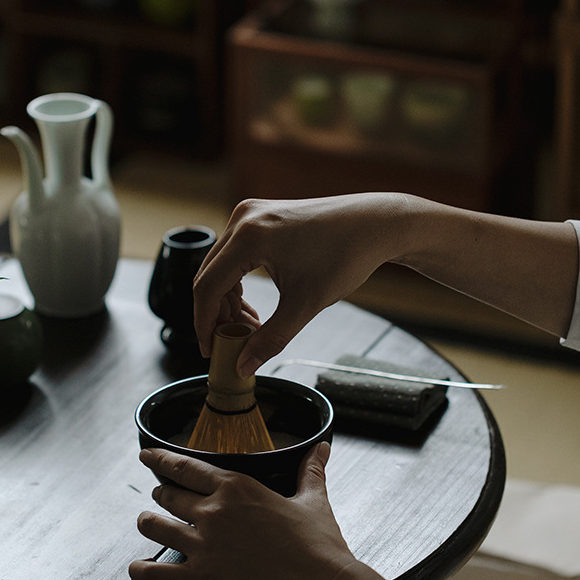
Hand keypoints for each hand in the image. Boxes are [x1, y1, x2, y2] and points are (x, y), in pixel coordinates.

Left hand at [128, 443, 359, 579]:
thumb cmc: (320, 547)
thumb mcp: (314, 501)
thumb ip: (311, 471)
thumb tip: (322, 449)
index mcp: (237, 487)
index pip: (186, 467)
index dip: (161, 460)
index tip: (147, 456)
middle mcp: (214, 511)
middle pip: (168, 495)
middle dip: (159, 494)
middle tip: (158, 495)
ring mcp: (204, 545)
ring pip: (156, 527)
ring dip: (147, 524)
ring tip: (145, 523)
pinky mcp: (202, 578)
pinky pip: (158, 573)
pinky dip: (143, 570)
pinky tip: (137, 569)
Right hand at [193, 194, 410, 373]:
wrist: (374, 225)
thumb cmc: (346, 256)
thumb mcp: (305, 304)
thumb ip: (270, 338)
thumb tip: (243, 365)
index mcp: (249, 236)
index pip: (208, 286)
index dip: (204, 323)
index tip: (210, 349)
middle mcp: (242, 219)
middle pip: (209, 275)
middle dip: (216, 315)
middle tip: (229, 344)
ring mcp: (249, 214)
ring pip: (220, 266)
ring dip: (227, 300)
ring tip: (247, 329)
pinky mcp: (258, 217)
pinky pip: (233, 255)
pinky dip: (237, 282)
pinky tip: (252, 307)